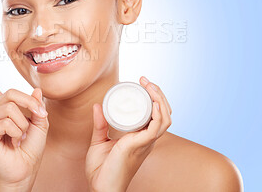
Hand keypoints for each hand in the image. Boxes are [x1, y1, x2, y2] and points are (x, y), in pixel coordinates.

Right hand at [0, 51, 48, 190]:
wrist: (24, 170)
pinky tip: (12, 142)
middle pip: (10, 93)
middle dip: (29, 105)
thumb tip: (36, 90)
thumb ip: (36, 107)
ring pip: (10, 108)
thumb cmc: (30, 149)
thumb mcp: (40, 124)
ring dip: (24, 123)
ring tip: (20, 136)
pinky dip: (17, 132)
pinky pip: (6, 122)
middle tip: (39, 117)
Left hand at [85, 76, 171, 191]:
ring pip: (164, 118)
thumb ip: (100, 125)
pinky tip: (153, 103)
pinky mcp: (139, 146)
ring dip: (159, 99)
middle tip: (145, 80)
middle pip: (164, 113)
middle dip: (158, 94)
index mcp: (140, 138)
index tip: (142, 83)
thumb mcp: (99, 142)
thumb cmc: (102, 169)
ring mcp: (145, 143)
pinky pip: (155, 128)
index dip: (154, 98)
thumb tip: (97, 106)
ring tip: (149, 85)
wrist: (101, 188)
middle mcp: (147, 140)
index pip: (156, 115)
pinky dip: (158, 114)